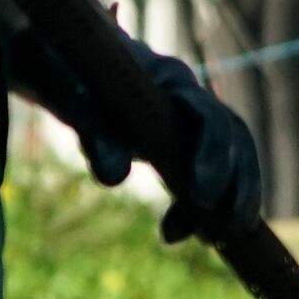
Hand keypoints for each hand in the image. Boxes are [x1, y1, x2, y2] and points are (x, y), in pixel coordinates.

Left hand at [0, 0, 267, 240]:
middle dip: (240, 185)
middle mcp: (189, 98)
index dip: (215, 155)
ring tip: (217, 239)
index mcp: (170, 79)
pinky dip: (200, 204)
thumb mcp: (73, 103)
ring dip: (233, 198)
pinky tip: (174, 232)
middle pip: (237, 139)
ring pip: (232, 156)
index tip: (202, 198)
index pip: (211, 116)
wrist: (58, 59)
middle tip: (227, 230)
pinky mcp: (178, 141)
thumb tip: (113, 178)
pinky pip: (206, 171)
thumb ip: (95, 134)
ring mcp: (188, 119)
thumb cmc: (66, 74)